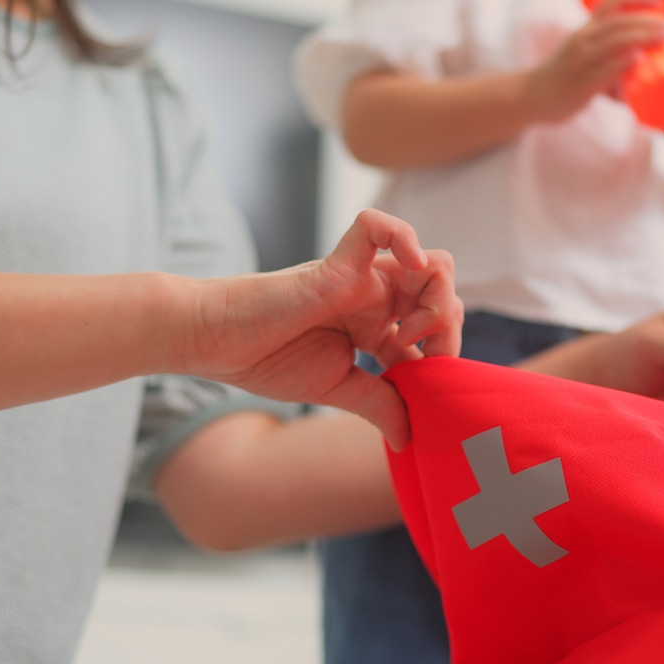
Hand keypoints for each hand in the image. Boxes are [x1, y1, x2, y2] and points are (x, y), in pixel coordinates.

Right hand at [180, 210, 461, 449]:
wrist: (216, 344)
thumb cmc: (267, 361)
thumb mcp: (335, 390)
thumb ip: (377, 404)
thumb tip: (410, 437)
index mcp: (376, 327)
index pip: (434, 331)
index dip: (443, 357)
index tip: (430, 389)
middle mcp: (375, 298)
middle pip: (441, 293)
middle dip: (447, 329)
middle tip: (422, 360)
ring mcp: (360, 278)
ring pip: (427, 260)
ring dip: (435, 295)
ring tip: (406, 330)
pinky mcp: (336, 263)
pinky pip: (377, 227)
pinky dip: (403, 236)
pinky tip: (410, 263)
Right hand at [524, 0, 663, 123]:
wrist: (530, 97)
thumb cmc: (560, 78)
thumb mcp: (581, 55)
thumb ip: (606, 55)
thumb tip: (635, 62)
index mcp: (585, 32)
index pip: (611, 4)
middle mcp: (583, 41)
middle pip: (621, 22)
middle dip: (652, 20)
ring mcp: (581, 62)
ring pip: (616, 41)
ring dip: (645, 35)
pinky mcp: (581, 84)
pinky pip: (604, 70)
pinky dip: (622, 62)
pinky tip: (639, 58)